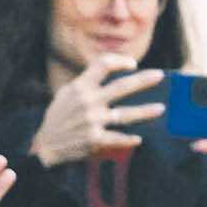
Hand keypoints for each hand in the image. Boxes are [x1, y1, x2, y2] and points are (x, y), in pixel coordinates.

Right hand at [31, 56, 164, 167]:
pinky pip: (117, 138)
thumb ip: (88, 84)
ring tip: (161, 108)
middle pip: (121, 87)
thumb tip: (116, 75)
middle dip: (143, 80)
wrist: (45, 145)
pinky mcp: (94, 140)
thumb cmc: (60, 117)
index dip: (119, 61)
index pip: (102, 65)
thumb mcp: (67, 94)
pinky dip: (129, 139)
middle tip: (160, 76)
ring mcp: (92, 121)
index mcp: (80, 87)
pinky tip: (139, 139)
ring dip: (145, 111)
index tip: (133, 64)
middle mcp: (87, 101)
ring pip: (125, 114)